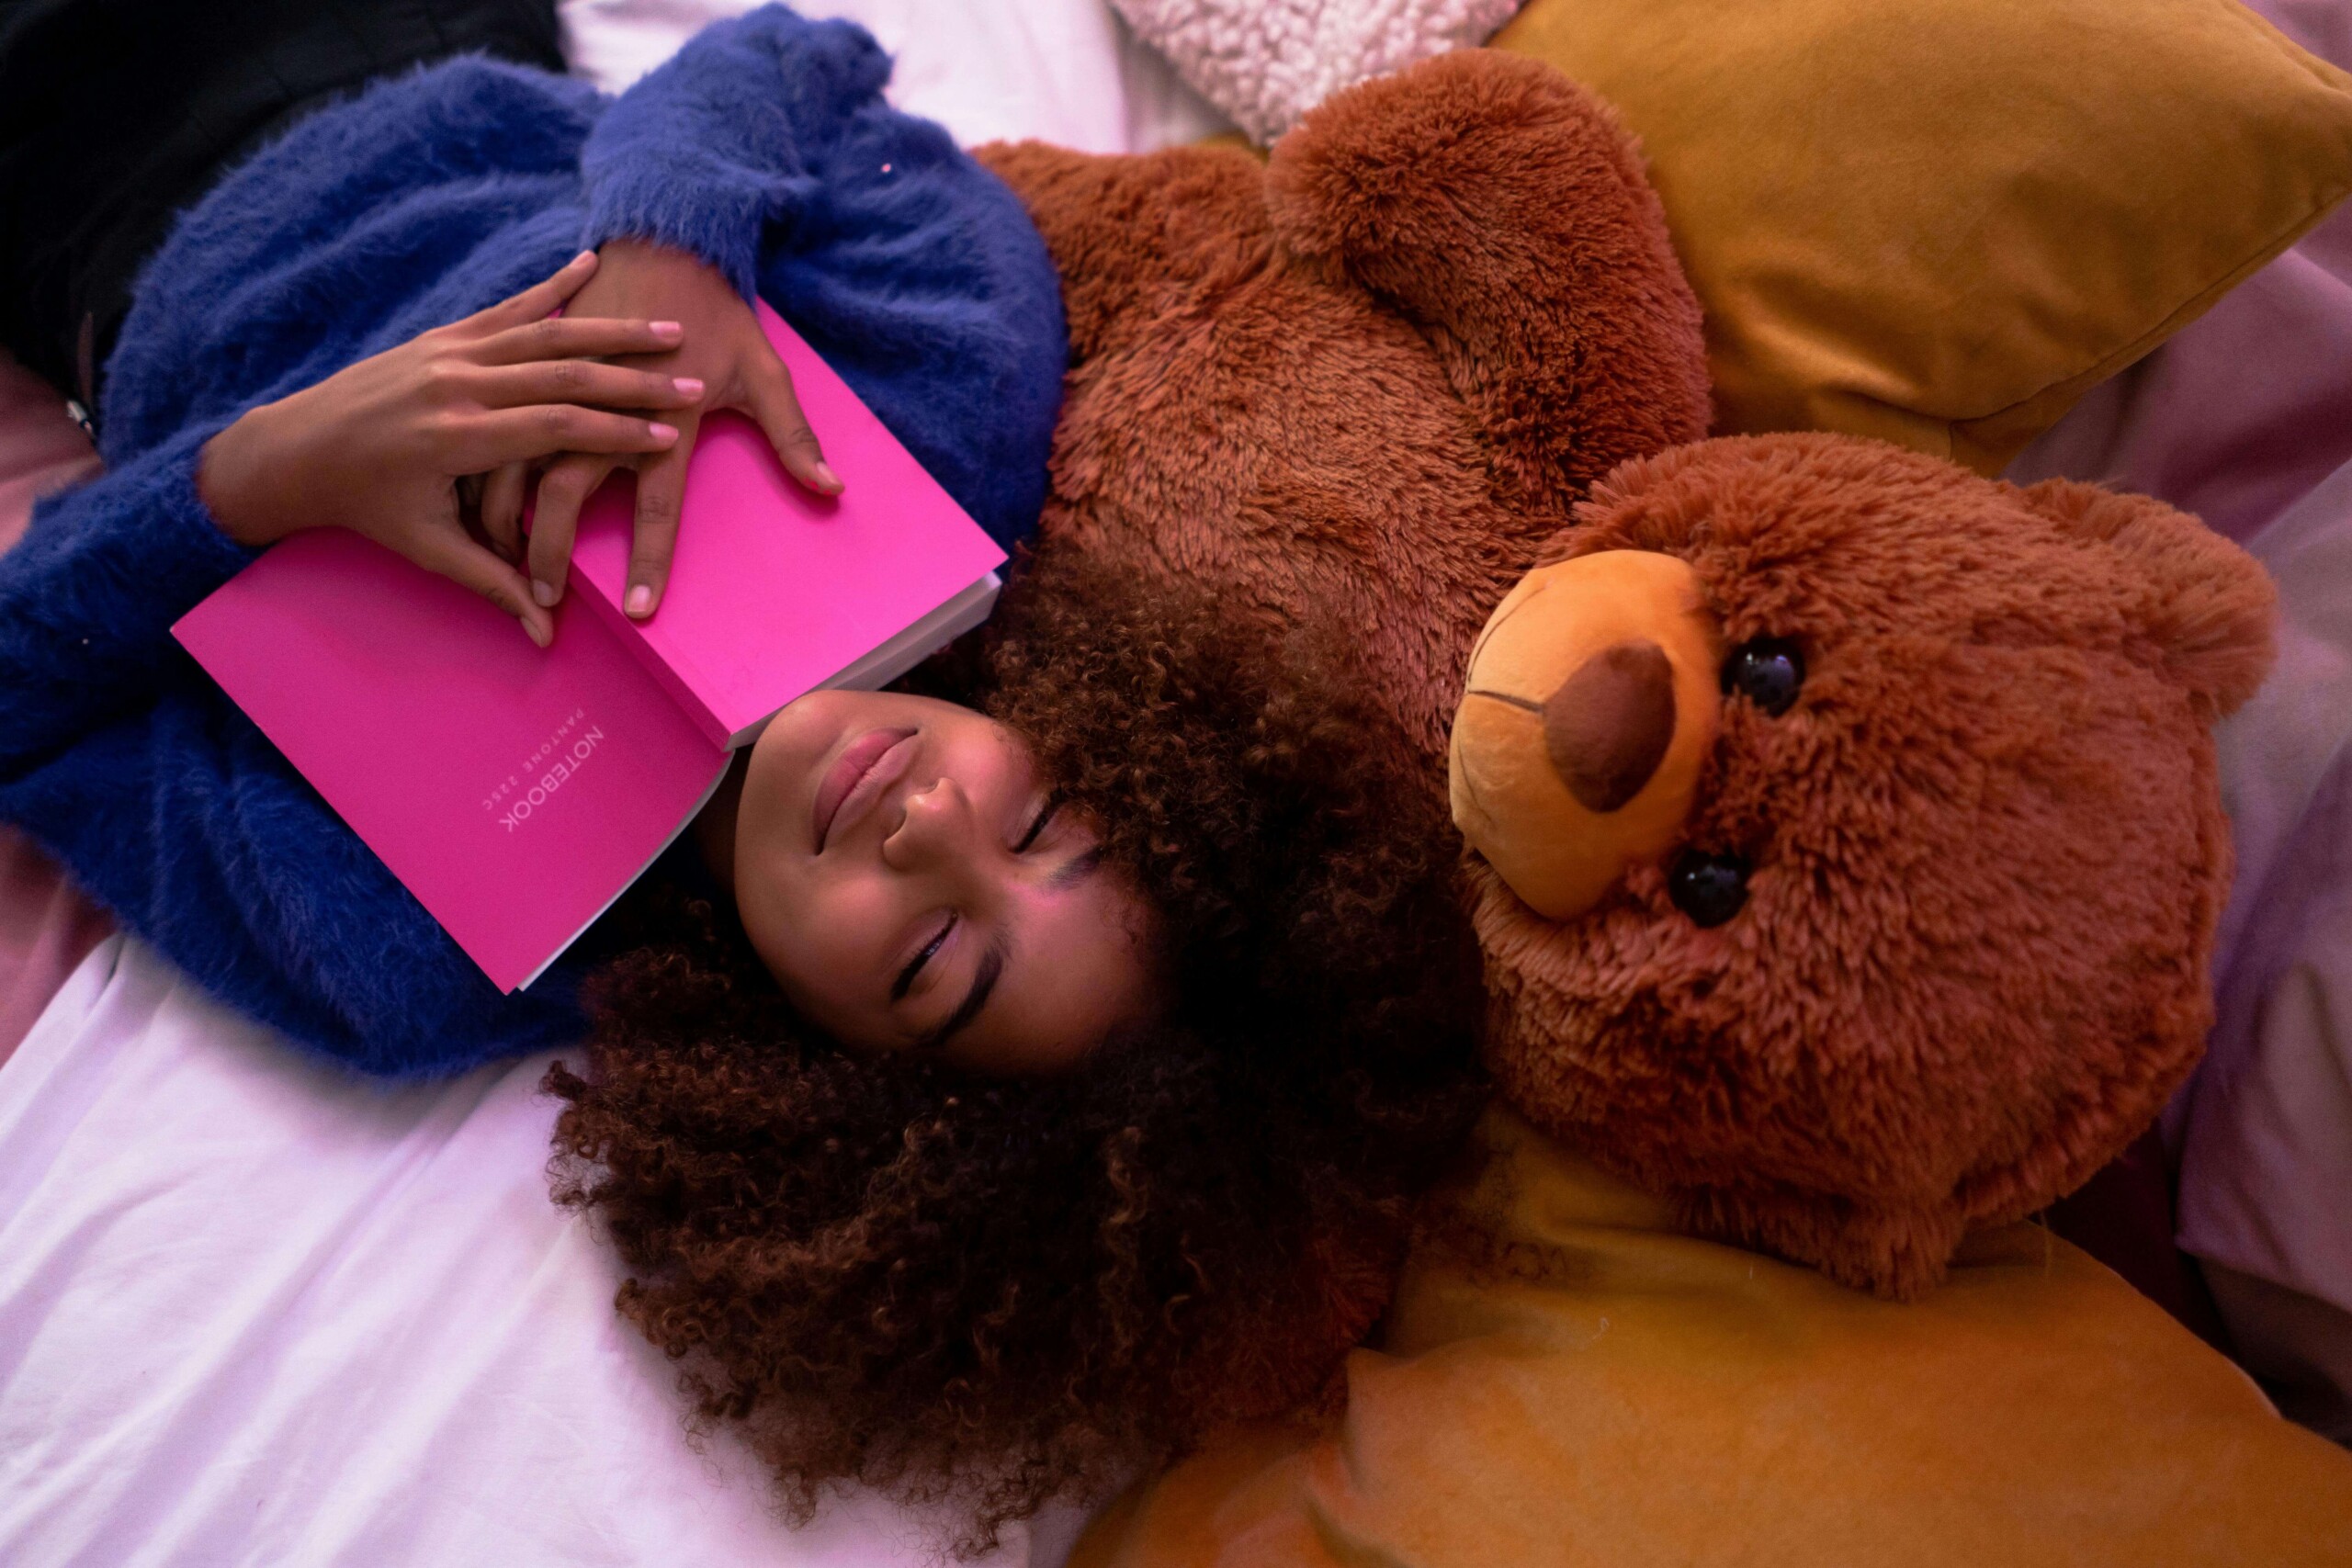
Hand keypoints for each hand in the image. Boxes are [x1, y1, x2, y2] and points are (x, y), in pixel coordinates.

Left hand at [197, 252, 698, 645]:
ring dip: (611, 329)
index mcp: (457, 438)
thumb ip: (493, 585)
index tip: (669, 436)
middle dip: (633, 380)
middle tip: (688, 381)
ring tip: (666, 329)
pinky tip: (590, 261)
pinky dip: (552, 285)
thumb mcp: (428, 549)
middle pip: (562, 375)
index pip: (554, 429)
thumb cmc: (367, 506)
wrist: (295, 449)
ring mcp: (450, 352)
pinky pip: (508, 308)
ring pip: (544, 333)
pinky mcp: (444, 335)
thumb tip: (546, 636)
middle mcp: (457, 384)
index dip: (616, 433)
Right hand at [511, 238, 840, 620]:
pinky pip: (497, 427)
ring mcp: (561, 387)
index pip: (657, 504)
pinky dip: (484, 467)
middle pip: (566, 490)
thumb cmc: (720, 313)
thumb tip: (832, 490)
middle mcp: (606, 405)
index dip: (648, 559)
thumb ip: (794, 438)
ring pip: (517, 460)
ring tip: (496, 561)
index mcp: (664, 414)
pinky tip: (471, 502)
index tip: (638, 610)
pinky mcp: (535, 370)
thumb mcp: (765, 373)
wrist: (666, 237)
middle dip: (550, 548)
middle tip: (541, 597)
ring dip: (502, 514)